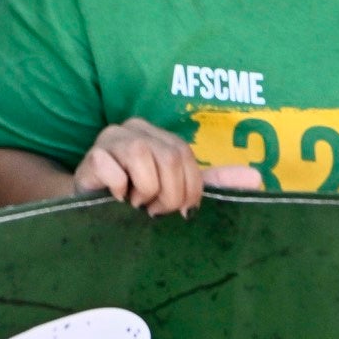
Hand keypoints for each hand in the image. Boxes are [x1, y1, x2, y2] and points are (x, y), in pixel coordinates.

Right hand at [73, 120, 210, 216]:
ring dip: (145, 191)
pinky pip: (114, 171)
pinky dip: (121, 190)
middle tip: (155, 210)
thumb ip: (208, 182)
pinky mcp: (91, 156)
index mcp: (156, 133)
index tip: (181, 211)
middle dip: (169, 195)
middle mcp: (134, 128)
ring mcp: (110, 138)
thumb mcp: (172, 188)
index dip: (190, 187)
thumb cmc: (134, 197)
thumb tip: (250, 175)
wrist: (88, 207)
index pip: (184, 153)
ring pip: (141, 156)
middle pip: (168, 157)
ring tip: (136, 202)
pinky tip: (116, 197)